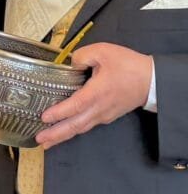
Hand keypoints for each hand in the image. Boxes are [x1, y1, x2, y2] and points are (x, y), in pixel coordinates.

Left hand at [36, 42, 152, 148]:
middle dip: (56, 134)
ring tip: (47, 142)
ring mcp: (104, 114)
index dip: (59, 113)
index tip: (44, 117)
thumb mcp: (103, 51)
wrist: (152, 80)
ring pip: (81, 128)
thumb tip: (70, 64)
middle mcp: (99, 108)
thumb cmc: (128, 65)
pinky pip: (87, 125)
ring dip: (63, 135)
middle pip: (75, 125)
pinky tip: (65, 130)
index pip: (75, 105)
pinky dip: (74, 130)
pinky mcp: (107, 115)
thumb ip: (82, 56)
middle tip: (39, 140)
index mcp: (97, 93)